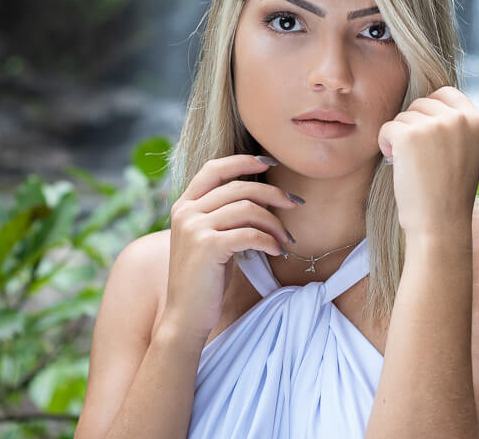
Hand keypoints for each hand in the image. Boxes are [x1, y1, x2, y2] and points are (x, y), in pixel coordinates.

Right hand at [159, 155, 297, 344]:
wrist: (185, 317)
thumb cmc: (204, 279)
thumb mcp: (210, 238)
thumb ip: (224, 214)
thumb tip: (264, 195)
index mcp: (184, 205)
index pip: (214, 169)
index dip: (243, 161)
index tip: (270, 162)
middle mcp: (186, 211)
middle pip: (238, 187)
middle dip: (272, 193)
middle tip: (294, 203)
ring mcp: (194, 228)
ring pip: (247, 209)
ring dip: (274, 222)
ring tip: (285, 238)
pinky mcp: (207, 246)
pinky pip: (249, 233)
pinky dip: (269, 240)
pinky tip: (277, 250)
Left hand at [377, 86, 478, 241]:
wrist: (440, 225)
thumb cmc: (448, 193)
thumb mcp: (465, 151)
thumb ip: (454, 125)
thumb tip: (426, 101)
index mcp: (478, 121)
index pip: (446, 94)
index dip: (430, 112)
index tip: (426, 136)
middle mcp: (460, 118)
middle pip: (422, 103)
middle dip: (413, 126)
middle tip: (417, 157)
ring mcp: (436, 125)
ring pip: (403, 116)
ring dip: (400, 138)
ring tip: (411, 165)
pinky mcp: (410, 134)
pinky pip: (387, 127)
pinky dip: (385, 144)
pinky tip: (396, 164)